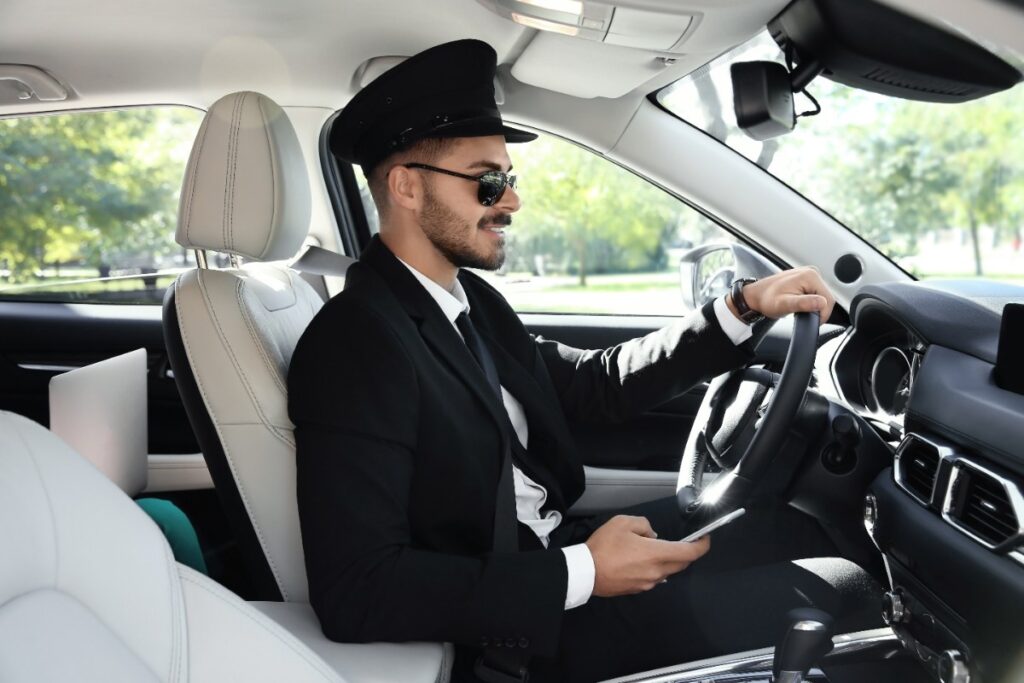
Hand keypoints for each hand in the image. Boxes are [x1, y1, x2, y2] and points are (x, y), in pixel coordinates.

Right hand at [585, 515, 710, 596]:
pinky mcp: (638, 589)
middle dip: (686, 552)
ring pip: (667, 571)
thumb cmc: (604, 547)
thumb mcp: (623, 522)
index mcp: (657, 554)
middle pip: (681, 563)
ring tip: (649, 549)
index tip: (704, 539)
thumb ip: (644, 525)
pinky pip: (653, 577)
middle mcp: (657, 572)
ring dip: (666, 560)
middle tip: (681, 542)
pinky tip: (637, 560)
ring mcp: (648, 583)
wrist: (586, 573)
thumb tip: (651, 535)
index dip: (702, 545)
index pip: (690, 553)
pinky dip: (653, 568)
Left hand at [730, 267, 834, 323]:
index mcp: (810, 276)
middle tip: (802, 315)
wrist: (755, 296)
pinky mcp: (806, 279)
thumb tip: (821, 303)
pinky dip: (810, 302)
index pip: (829, 299)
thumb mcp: (784, 304)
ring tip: (799, 309)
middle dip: (817, 310)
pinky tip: (800, 304)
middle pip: (826, 297)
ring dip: (814, 306)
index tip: (812, 321)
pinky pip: (815, 293)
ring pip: (822, 296)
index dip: (823, 314)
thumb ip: (804, 304)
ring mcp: (809, 274)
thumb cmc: (766, 300)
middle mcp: (811, 272)